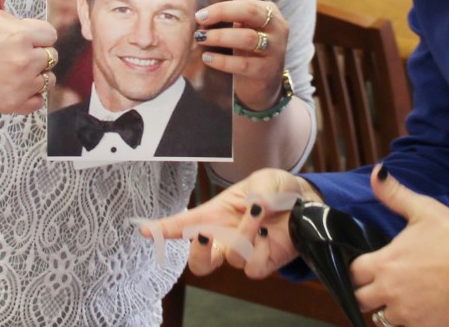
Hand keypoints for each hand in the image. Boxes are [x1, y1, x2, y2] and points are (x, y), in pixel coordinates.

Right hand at [0, 0, 57, 113]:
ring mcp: (19, 84)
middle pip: (50, 57)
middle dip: (35, 53)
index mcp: (22, 34)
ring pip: (47, 79)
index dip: (35, 35)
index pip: (50, 35)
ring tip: (10, 68)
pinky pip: (38, 101)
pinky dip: (29, 96)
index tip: (17, 36)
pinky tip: (12, 84)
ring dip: (34, 75)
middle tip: (11, 53)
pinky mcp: (12, 104)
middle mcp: (24, 60)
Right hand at [145, 167, 319, 277]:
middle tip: (203, 233)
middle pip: (198, 262)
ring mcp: (242, 253)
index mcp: (215, 214)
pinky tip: (270, 234)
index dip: (163, 229)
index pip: (184, 223)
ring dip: (244, 234)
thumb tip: (254, 206)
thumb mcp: (265, 179)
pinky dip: (262, 249)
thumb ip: (258, 190)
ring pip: (231, 258)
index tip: (144, 230)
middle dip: (197, 252)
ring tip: (259, 212)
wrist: (304, 204)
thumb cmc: (275, 190)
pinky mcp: (261, 264)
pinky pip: (253, 268)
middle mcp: (224, 237)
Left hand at [196, 0, 287, 111]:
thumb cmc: (249, 50)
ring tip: (201, 39)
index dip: (222, 7)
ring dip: (220, 37)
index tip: (200, 14)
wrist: (265, 83)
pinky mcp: (267, 71)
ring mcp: (275, 49)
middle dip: (222, 13)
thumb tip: (202, 14)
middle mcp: (277, 28)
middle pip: (250, 12)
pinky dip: (222, 61)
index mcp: (270, 12)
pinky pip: (243, 64)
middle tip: (200, 21)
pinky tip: (208, 58)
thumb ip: (231, 18)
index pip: (246, 3)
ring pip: (247, 38)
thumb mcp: (245, 29)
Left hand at [351, 166, 448, 326]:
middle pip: (360, 300)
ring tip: (400, 293)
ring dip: (386, 307)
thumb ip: (394, 193)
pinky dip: (407, 320)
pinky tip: (418, 306)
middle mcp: (391, 294)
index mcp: (385, 264)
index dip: (356, 267)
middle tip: (380, 279)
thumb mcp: (423, 208)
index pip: (352, 272)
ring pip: (382, 318)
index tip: (366, 263)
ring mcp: (409, 316)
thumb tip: (377, 172)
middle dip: (366, 290)